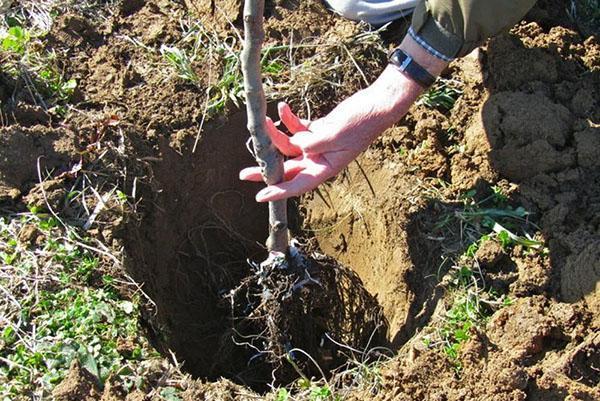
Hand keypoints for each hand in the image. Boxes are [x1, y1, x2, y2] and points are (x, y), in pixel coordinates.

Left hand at [239, 33, 447, 202]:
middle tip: (243, 173)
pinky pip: (297, 129)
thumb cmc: (361, 123)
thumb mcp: (335, 134)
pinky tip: (281, 107)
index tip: (260, 196)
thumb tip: (294, 144)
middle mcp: (319, 160)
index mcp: (326, 168)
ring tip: (262, 122)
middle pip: (288, 169)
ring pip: (289, 146)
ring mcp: (318, 146)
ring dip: (275, 135)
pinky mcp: (318, 131)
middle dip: (266, 169)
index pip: (298, 185)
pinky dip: (289, 119)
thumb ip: (312, 142)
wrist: (376, 105)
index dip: (278, 191)